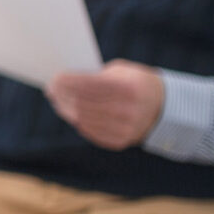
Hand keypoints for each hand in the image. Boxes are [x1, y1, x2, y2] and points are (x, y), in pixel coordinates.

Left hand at [45, 60, 165, 150]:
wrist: (163, 107)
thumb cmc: (135, 83)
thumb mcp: (122, 71)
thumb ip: (97, 75)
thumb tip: (65, 81)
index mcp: (129, 89)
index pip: (90, 85)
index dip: (69, 82)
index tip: (54, 78)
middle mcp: (128, 111)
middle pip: (83, 103)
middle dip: (63, 95)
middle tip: (51, 89)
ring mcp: (125, 129)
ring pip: (83, 119)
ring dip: (66, 109)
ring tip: (58, 100)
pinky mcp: (120, 141)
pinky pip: (90, 131)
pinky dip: (77, 120)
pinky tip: (70, 112)